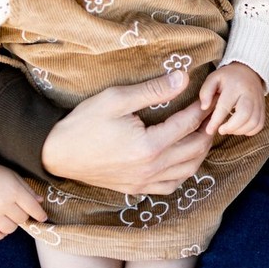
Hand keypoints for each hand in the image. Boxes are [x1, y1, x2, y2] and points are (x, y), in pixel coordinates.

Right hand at [0, 163, 46, 241]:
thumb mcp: (14, 176)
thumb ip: (27, 189)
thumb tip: (40, 201)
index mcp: (14, 192)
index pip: (33, 208)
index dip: (40, 214)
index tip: (42, 217)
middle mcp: (4, 204)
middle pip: (22, 219)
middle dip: (23, 215)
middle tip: (19, 210)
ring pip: (10, 229)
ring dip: (13, 224)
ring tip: (9, 218)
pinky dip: (0, 234)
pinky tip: (1, 228)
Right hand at [41, 71, 214, 193]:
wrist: (57, 153)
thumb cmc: (84, 123)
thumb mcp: (117, 99)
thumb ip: (153, 90)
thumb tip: (183, 79)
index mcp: (148, 146)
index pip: (188, 125)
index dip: (201, 109)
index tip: (207, 97)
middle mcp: (151, 169)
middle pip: (196, 150)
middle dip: (207, 130)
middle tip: (211, 114)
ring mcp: (144, 182)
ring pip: (188, 170)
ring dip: (200, 151)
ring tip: (201, 132)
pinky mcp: (137, 189)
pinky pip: (172, 185)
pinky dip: (184, 171)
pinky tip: (183, 157)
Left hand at [199, 63, 265, 135]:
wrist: (248, 71)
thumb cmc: (227, 77)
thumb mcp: (213, 79)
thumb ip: (206, 92)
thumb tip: (204, 107)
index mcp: (235, 86)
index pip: (225, 106)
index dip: (216, 121)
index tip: (209, 130)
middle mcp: (249, 94)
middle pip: (244, 115)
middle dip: (231, 127)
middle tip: (221, 130)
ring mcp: (258, 101)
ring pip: (253, 122)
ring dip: (240, 130)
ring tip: (229, 129)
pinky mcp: (263, 107)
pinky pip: (260, 124)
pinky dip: (250, 131)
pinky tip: (240, 128)